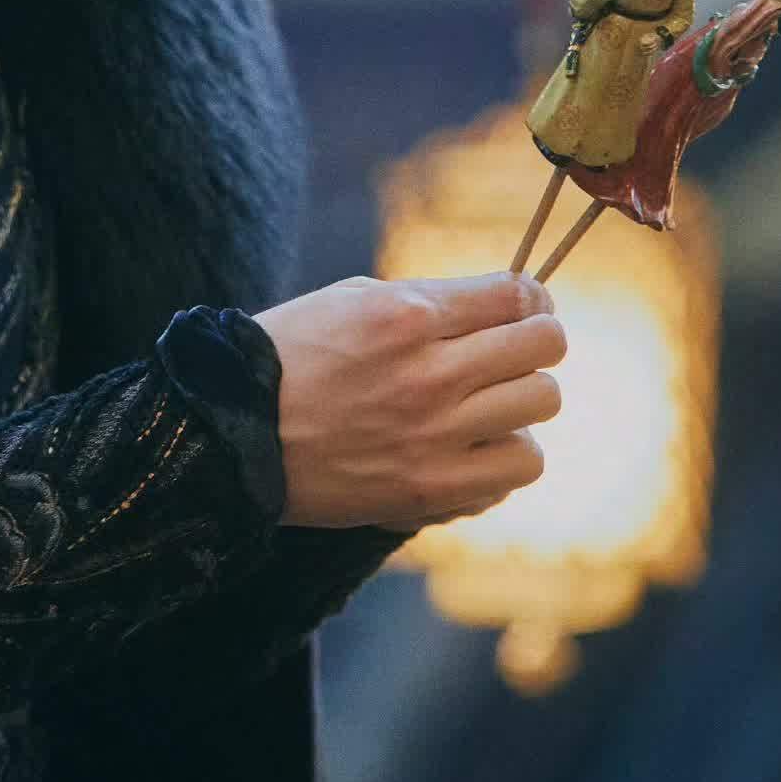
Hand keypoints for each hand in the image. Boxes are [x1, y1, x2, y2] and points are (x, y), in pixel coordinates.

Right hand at [252, 271, 565, 533]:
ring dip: (523, 399)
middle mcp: (429, 371)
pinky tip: (476, 447)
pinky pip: (520, 466)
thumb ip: (428, 300)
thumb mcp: (351, 301)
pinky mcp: (433, 487)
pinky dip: (508, 454)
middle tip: (511, 353)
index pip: (516, 293)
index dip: (531, 298)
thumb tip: (504, 306)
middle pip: (545, 344)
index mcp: (405, 314)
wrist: (235, 433)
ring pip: (542, 402)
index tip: (524, 308)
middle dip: (536, 341)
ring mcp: (435, 434)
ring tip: (490, 404)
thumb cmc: (291, 357)